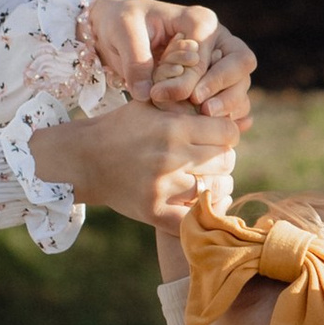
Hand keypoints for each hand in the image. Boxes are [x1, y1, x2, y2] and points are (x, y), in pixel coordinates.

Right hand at [33, 97, 234, 225]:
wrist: (84, 159)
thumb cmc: (123, 128)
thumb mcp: (152, 105)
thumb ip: (190, 104)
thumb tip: (240, 118)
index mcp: (173, 127)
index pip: (228, 133)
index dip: (226, 134)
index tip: (216, 138)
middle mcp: (170, 156)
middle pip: (226, 161)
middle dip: (221, 159)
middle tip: (207, 161)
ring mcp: (162, 187)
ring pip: (216, 190)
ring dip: (215, 186)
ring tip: (203, 180)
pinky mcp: (153, 212)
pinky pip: (194, 219)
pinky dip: (201, 214)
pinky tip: (197, 205)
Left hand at [91, 0, 256, 135]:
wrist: (118, 34)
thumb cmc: (122, 25)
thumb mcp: (122, 33)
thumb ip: (136, 60)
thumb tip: (148, 93)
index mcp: (199, 21)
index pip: (207, 51)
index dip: (192, 76)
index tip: (164, 94)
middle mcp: (218, 40)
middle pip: (241, 63)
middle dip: (226, 89)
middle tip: (203, 109)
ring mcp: (221, 62)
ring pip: (242, 84)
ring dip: (230, 105)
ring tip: (205, 120)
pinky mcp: (217, 83)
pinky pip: (236, 100)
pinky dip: (232, 115)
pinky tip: (218, 129)